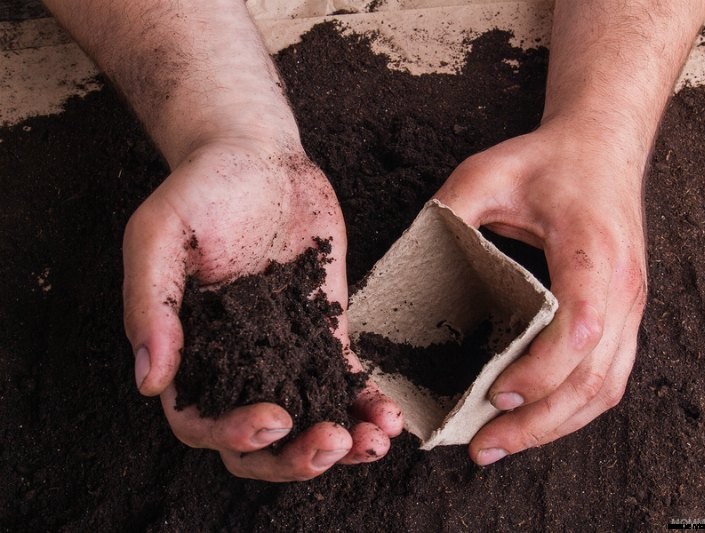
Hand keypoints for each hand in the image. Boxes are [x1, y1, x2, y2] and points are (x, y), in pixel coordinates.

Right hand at [123, 137, 402, 480]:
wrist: (258, 156)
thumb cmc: (200, 189)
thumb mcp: (159, 235)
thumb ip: (152, 304)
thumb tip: (150, 381)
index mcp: (188, 351)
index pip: (202, 421)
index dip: (234, 435)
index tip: (275, 420)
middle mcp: (235, 362)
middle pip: (259, 440)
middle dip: (295, 456)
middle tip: (333, 445)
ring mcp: (283, 349)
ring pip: (307, 417)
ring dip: (341, 442)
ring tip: (375, 441)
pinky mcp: (323, 328)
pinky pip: (344, 379)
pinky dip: (365, 403)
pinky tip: (390, 416)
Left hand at [435, 121, 646, 464]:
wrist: (605, 146)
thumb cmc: (548, 159)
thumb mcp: (487, 173)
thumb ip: (449, 213)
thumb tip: (404, 267)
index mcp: (591, 250)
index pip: (581, 327)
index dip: (541, 371)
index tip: (497, 395)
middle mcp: (623, 285)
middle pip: (595, 377)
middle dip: (540, 422)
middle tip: (485, 445)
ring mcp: (632, 303)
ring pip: (608, 387)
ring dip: (558, 426)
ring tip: (503, 444)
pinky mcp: (627, 313)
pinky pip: (611, 376)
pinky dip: (574, 408)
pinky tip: (537, 421)